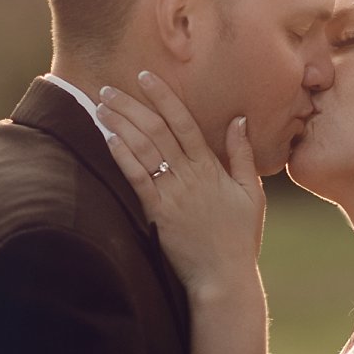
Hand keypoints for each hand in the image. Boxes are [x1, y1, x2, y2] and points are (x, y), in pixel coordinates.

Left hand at [98, 72, 264, 297]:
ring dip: (120, 126)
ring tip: (101, 107)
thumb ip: (243, 155)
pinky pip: (137, 180)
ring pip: (143, 150)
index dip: (163, 97)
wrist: (223, 276)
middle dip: (131, 106)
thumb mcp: (252, 193)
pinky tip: (108, 139)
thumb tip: (239, 121)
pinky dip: (123, 157)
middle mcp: (189, 176)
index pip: (183, 123)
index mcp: (210, 168)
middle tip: (108, 87)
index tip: (145, 77)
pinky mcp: (157, 214)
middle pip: (156, 131)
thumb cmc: (240, 237)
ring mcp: (171, 195)